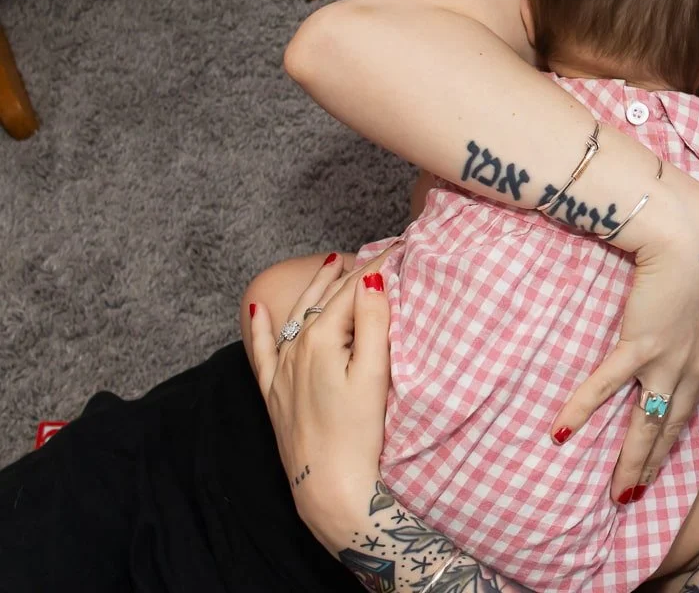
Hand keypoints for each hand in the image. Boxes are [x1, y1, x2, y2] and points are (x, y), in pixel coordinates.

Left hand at [247, 245, 395, 549]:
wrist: (329, 491)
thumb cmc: (359, 437)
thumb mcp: (374, 376)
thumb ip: (372, 323)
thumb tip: (372, 278)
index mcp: (321, 340)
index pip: (353, 290)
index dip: (379, 265)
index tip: (403, 246)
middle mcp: (296, 349)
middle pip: (326, 300)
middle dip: (351, 272)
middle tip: (380, 250)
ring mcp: (282, 372)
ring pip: (298, 316)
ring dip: (316, 289)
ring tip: (332, 263)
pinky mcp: (275, 394)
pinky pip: (261, 351)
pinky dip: (260, 327)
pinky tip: (257, 308)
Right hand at [550, 187, 698, 502]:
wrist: (694, 237)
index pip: (690, 409)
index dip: (674, 439)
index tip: (661, 463)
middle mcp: (694, 369)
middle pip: (670, 428)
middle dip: (652, 464)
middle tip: (634, 495)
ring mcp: (668, 361)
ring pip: (647, 423)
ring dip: (631, 460)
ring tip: (617, 492)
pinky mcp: (640, 345)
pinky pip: (606, 384)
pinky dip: (583, 408)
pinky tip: (561, 431)